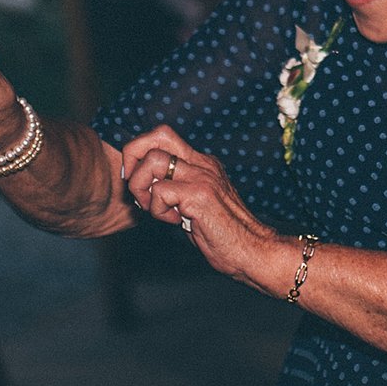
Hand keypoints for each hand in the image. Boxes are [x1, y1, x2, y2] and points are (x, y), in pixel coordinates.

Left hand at [119, 126, 282, 290]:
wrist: (252, 250)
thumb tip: (147, 188)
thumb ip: (176, 191)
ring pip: (153, 161)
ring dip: (141, 187)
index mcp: (202, 163)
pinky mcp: (200, 196)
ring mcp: (202, 178)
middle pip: (157, 135)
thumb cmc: (224, 234)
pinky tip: (174, 221)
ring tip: (153, 208)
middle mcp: (202, 164)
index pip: (162, 136)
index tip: (134, 178)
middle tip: (136, 187)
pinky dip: (157, 209)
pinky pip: (160, 191)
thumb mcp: (196, 204)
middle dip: (134, 157)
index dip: (140, 152)